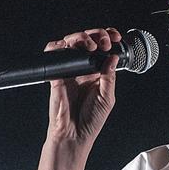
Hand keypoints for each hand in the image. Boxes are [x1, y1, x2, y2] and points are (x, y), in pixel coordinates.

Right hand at [45, 27, 120, 151]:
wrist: (74, 134)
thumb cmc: (91, 120)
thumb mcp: (107, 97)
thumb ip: (110, 76)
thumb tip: (113, 57)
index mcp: (97, 73)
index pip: (102, 49)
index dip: (108, 38)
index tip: (115, 38)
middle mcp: (83, 69)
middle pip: (87, 41)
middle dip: (97, 35)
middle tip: (103, 43)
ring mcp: (69, 70)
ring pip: (71, 43)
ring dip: (81, 37)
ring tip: (90, 46)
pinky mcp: (56, 75)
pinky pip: (53, 55)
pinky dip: (57, 46)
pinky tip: (67, 47)